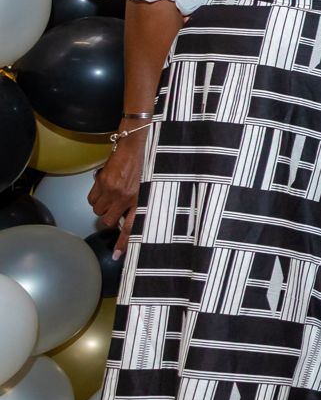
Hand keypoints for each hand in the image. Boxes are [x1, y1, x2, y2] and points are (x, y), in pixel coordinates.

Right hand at [89, 128, 145, 258]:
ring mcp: (112, 189)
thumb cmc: (146, 165)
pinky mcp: (102, 181)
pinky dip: (95, 197)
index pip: (131, 227)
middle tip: (115, 208)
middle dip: (109, 218)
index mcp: (140, 199)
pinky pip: (91, 199)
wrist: (136, 144)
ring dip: (102, 207)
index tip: (116, 255)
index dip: (123, 242)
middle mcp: (126, 197)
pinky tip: (104, 189)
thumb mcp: (148, 186)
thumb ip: (137, 202)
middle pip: (108, 221)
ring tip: (111, 196)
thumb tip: (125, 217)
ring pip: (98, 210)